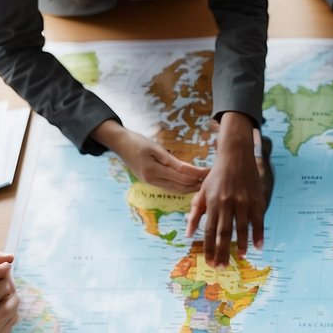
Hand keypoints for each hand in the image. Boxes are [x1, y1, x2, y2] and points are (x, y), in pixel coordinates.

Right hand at [0, 274, 18, 332]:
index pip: (3, 284)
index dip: (3, 280)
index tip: (0, 279)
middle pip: (13, 296)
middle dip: (9, 291)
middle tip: (4, 289)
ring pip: (15, 309)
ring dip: (11, 302)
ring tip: (4, 300)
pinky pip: (13, 321)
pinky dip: (11, 314)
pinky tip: (2, 312)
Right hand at [93, 120, 207, 191]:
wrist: (119, 143)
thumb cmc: (136, 142)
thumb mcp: (155, 148)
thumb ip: (172, 161)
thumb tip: (189, 170)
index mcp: (155, 171)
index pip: (183, 177)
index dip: (198, 175)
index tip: (212, 171)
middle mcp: (154, 180)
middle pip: (182, 187)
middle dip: (198, 184)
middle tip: (214, 179)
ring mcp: (152, 183)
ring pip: (177, 190)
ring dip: (192, 187)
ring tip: (207, 183)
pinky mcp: (151, 182)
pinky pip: (171, 188)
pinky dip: (183, 187)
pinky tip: (193, 184)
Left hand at [186, 112, 265, 267]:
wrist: (236, 156)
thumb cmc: (216, 176)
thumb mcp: (201, 192)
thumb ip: (195, 213)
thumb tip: (188, 234)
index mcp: (212, 203)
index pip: (209, 230)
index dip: (208, 248)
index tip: (209, 262)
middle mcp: (227, 204)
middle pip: (224, 233)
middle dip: (222, 251)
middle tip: (222, 267)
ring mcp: (243, 202)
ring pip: (242, 228)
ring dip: (241, 244)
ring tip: (240, 257)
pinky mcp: (256, 200)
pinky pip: (258, 221)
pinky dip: (258, 234)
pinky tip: (258, 246)